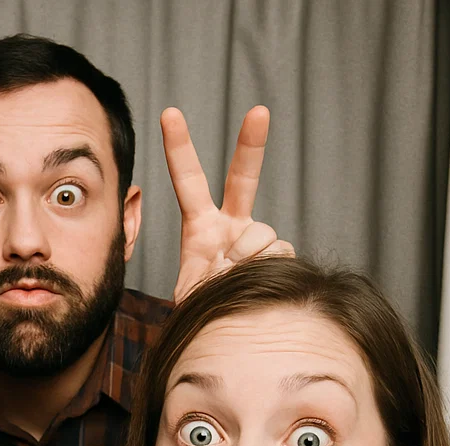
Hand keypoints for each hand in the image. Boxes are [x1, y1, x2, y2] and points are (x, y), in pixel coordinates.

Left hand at [163, 105, 294, 302]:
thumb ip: (203, 277)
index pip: (189, 181)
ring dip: (246, 258)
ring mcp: (256, 237)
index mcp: (200, 226)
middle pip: (243, 177)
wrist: (232, 329)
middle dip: (251, 144)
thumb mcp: (188, 294)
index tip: (169, 114)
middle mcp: (231, 224)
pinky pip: (278, 253)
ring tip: (233, 278)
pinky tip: (256, 280)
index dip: (179, 149)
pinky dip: (266, 269)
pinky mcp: (280, 253)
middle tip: (259, 111)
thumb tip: (238, 263)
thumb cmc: (204, 309)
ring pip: (260, 233)